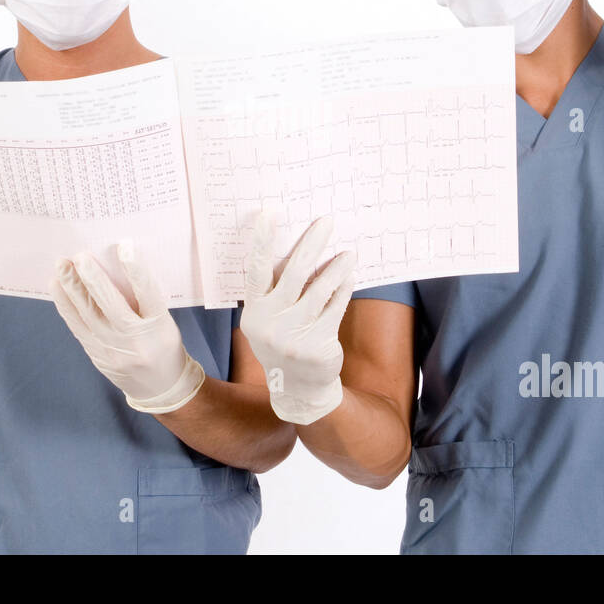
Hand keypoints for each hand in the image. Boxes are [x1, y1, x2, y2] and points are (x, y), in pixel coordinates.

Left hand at [49, 242, 204, 413]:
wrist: (160, 388)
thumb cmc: (164, 346)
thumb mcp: (165, 322)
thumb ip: (144, 300)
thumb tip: (114, 268)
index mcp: (159, 327)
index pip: (148, 295)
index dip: (136, 270)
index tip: (125, 247)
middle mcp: (135, 340)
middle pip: (112, 305)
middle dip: (94, 278)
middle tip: (80, 255)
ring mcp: (112, 349)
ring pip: (88, 314)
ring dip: (72, 287)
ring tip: (61, 265)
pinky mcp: (96, 354)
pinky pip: (76, 326)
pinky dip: (65, 304)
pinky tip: (56, 286)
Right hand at [239, 212, 356, 424]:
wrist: (297, 389)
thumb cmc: (282, 342)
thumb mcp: (267, 320)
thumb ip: (274, 292)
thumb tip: (294, 248)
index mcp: (254, 312)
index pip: (256, 270)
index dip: (262, 241)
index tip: (269, 214)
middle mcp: (270, 323)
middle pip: (293, 274)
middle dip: (311, 244)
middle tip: (326, 222)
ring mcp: (295, 336)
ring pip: (319, 290)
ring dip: (336, 268)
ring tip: (348, 253)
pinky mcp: (319, 345)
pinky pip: (335, 308)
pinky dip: (343, 290)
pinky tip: (350, 277)